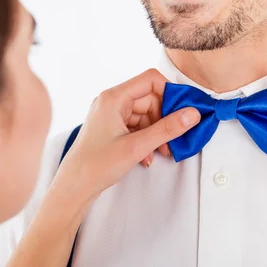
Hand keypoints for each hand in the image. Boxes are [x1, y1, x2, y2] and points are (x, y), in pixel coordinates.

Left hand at [54, 69, 200, 203]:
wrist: (74, 186)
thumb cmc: (97, 165)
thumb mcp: (137, 147)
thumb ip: (167, 129)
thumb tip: (192, 114)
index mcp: (113, 97)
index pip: (150, 80)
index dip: (170, 93)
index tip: (184, 111)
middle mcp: (111, 101)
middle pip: (150, 98)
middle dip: (165, 119)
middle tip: (174, 139)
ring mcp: (111, 113)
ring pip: (146, 114)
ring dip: (157, 131)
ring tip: (161, 152)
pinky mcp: (111, 126)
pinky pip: (137, 125)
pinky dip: (146, 138)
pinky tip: (148, 156)